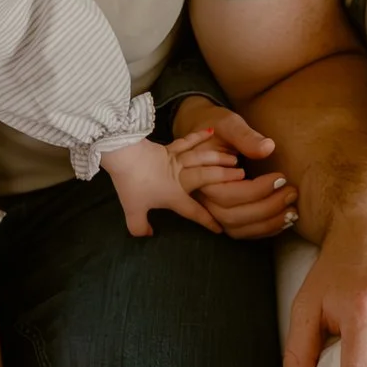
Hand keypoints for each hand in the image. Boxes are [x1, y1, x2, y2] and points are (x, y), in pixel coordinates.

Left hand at [104, 138, 225, 237]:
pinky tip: (212, 131)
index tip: (221, 228)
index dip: (207, 220)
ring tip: (234, 160)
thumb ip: (139, 227)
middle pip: (207, 177)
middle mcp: (180, 177)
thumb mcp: (133, 211)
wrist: (123, 155)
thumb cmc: (130, 183)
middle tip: (243, 177)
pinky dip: (199, 136)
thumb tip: (148, 235)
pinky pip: (188, 141)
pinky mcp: (169, 147)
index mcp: (174, 195)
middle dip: (226, 178)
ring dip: (219, 158)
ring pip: (202, 158)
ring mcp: (176, 159)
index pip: (194, 211)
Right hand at [170, 96, 299, 237]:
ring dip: (267, 224)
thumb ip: (246, 137)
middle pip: (233, 216)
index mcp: (202, 177)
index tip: (282, 177)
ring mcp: (211, 210)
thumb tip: (268, 148)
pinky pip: (241, 232)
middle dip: (266, 208)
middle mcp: (203, 199)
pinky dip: (263, 230)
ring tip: (293, 211)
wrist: (206, 136)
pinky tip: (284, 221)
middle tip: (292, 192)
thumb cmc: (218, 128)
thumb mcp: (229, 125)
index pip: (229, 194)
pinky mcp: (222, 216)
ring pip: (237, 229)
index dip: (257, 190)